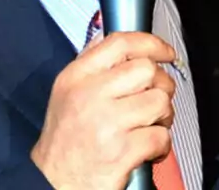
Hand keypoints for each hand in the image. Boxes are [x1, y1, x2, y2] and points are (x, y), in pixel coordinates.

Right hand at [31, 32, 176, 189]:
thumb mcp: (67, 92)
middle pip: (147, 70)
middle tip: (154, 101)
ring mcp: (107, 122)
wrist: (53, 182)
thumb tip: (126, 46)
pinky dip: (161, 145)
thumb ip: (94, 65)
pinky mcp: (122, 151)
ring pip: (159, 102)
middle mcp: (90, 95)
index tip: (165, 52)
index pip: (120, 43)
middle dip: (161, 86)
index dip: (151, 44)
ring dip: (163, 117)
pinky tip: (146, 150)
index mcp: (76, 77)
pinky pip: (160, 136)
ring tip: (149, 127)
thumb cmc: (64, 141)